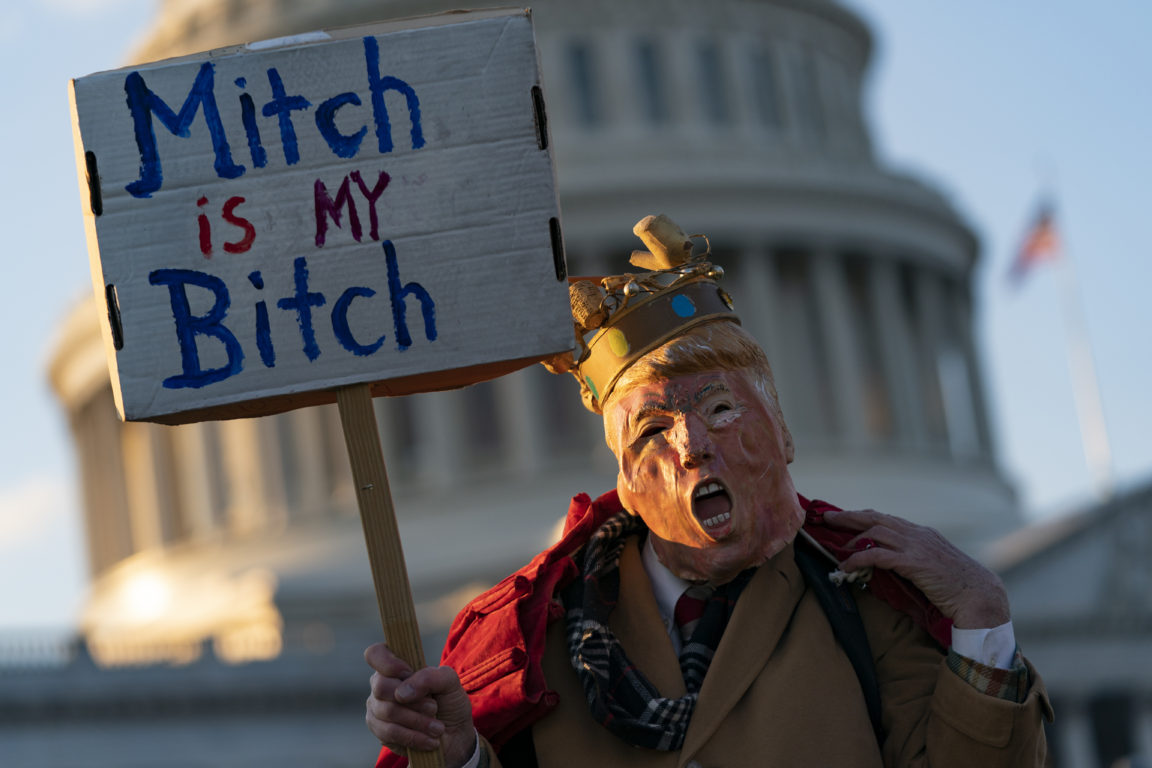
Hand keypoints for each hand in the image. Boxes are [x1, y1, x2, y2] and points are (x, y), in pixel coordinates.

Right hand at [365, 643, 476, 767]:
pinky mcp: (379, 731)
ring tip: (437, 728)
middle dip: (413, 700)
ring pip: (387, 712)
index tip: (407, 672)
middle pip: (381, 686)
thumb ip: (430, 677)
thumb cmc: (449, 702)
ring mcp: (377, 708)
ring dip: (418, 721)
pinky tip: (430, 740)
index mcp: (396, 666)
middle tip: (434, 707)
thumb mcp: (450, 682)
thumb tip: (401, 693)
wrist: (454, 735)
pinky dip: (413, 737)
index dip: (387, 662)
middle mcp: (382, 685)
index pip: (375, 654)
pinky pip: (389, 733)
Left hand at [824, 509, 1010, 628]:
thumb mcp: (934, 566)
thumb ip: (914, 559)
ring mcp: (916, 546)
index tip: (845, 517)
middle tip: (828, 518)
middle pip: (876, 518)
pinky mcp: (914, 563)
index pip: (887, 519)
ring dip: (852, 539)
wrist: (981, 595)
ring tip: (837, 547)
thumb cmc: (959, 586)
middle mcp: (918, 534)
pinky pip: (878, 556)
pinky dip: (859, 558)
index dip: (864, 517)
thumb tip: (890, 564)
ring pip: (875, 532)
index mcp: (922, 534)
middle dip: (849, 517)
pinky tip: (847, 565)